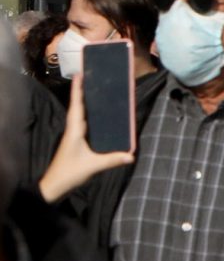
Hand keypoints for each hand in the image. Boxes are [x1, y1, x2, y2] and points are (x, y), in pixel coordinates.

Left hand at [39, 72, 136, 203]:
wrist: (54, 186)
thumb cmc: (69, 173)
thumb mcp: (92, 166)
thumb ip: (112, 160)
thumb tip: (132, 155)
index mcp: (74, 130)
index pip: (76, 106)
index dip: (78, 90)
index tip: (79, 75)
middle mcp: (73, 130)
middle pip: (78, 106)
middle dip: (83, 92)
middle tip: (91, 77)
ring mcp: (73, 136)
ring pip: (80, 114)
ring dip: (85, 102)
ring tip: (95, 91)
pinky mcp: (76, 142)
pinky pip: (84, 124)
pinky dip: (89, 115)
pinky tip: (98, 115)